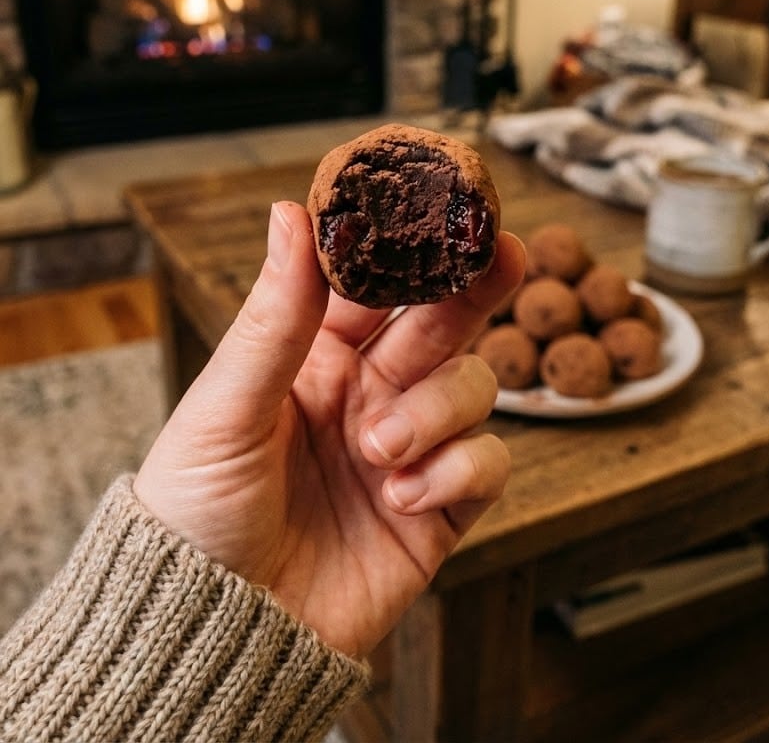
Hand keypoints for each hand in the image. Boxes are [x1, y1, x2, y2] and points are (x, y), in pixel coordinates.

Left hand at [134, 200, 524, 657]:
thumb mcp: (227, 406)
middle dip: (471, 288)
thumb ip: (274, 315)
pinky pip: (488, 464)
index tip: (444, 206)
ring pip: (473, 387)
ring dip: (438, 408)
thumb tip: (289, 212)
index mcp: (315, 357)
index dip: (411, 245)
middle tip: (501, 253)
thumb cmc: (199, 513)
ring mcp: (409, 446)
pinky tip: (402, 497)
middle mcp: (370, 392)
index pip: (376, 284)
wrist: (219, 630)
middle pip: (443, 321)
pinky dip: (456, 470)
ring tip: (380, 447)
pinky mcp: (439, 508)